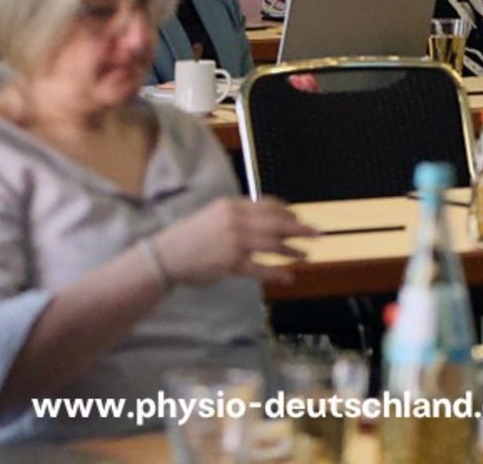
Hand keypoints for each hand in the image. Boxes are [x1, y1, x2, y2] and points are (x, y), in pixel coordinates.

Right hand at [152, 197, 318, 286]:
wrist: (164, 255)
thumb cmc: (190, 236)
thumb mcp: (214, 215)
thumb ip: (239, 214)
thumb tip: (265, 217)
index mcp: (233, 206)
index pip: (269, 206)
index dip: (287, 213)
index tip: (298, 219)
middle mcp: (237, 221)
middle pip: (277, 223)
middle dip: (300, 229)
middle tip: (317, 234)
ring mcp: (235, 242)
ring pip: (273, 245)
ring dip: (292, 251)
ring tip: (306, 255)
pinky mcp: (231, 263)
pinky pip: (261, 268)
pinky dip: (277, 273)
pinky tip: (289, 276)